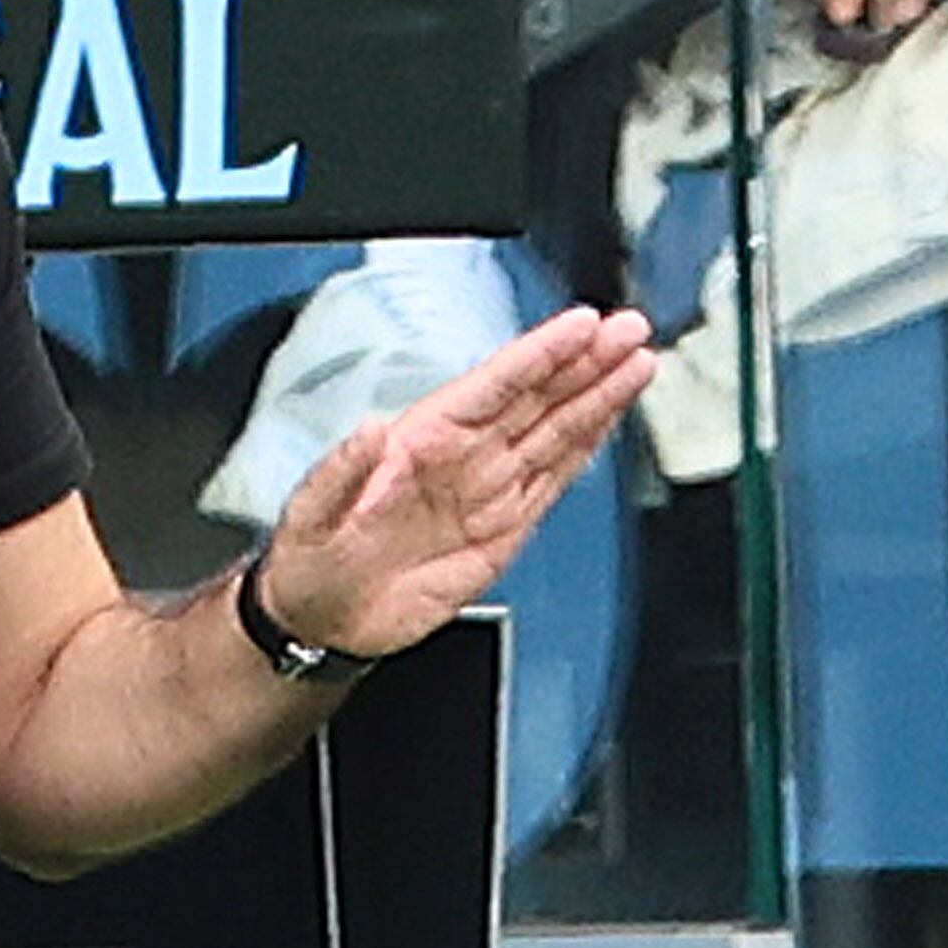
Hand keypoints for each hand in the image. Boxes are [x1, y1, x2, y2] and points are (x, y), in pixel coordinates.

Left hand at [255, 306, 658, 667]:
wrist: (321, 620)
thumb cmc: (311, 559)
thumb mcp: (310, 513)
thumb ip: (340, 472)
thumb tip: (369, 432)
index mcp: (420, 438)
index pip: (493, 385)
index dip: (540, 355)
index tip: (581, 327)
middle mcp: (461, 456)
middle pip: (536, 398)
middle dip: (586, 364)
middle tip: (629, 330)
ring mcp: (485, 490)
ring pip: (554, 433)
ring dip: (597, 399)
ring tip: (637, 363)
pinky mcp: (501, 529)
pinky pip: (551, 481)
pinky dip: (585, 451)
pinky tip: (610, 421)